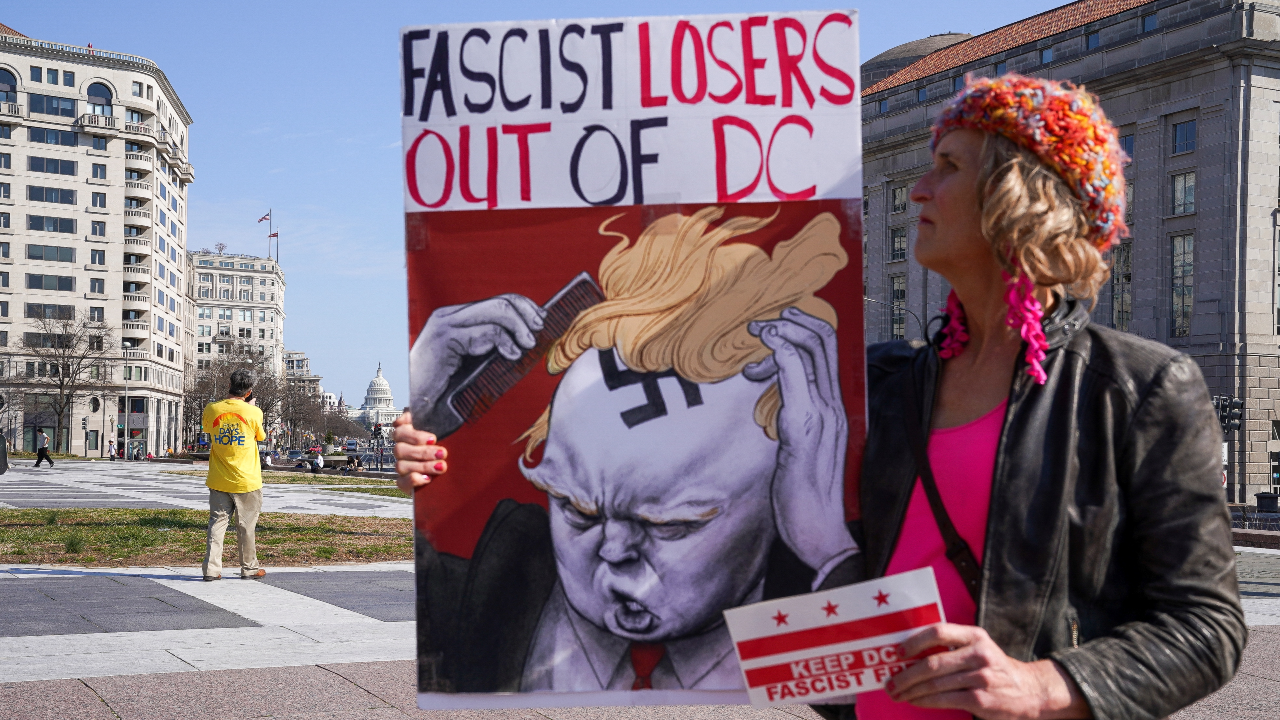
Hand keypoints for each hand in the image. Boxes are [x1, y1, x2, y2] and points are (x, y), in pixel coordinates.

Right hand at [392, 410, 448, 493]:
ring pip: (400, 465)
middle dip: (423, 452)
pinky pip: (401, 482)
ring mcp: (403, 466)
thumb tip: (425, 409)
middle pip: (400, 449)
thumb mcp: (446, 429)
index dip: (413, 435)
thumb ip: (438, 416)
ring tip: (441, 466)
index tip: (433, 439)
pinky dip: (413, 480)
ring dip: (422, 466)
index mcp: (409, 434)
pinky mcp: (405, 482)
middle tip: (443, 453)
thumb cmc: (450, 444)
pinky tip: (428, 479)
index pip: (399, 430)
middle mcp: (403, 450)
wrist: (456, 471)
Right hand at [408, 294, 545, 423]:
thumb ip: (492, 350)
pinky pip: (488, 331)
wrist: (415, 412)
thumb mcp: (473, 367)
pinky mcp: (445, 339)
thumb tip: (528, 341)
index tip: (541, 322)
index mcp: (456, 320)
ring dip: (521, 326)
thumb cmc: (444, 396)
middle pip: (502, 300)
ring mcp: (446, 325)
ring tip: (529, 344)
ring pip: (499, 310)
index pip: (498, 301)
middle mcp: (450, 316)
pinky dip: (506, 341)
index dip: (525, 308)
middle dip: (528, 313)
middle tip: (539, 331)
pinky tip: (512, 355)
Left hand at [745, 307, 855, 571]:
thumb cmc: (806, 494)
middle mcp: (836, 406)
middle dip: (793, 320)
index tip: (777, 325)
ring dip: (783, 330)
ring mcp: (825, 415)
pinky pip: (799, 378)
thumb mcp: (800, 445)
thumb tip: (778, 391)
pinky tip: (767, 346)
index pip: (831, 352)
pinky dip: (783, 353)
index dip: (805, 328)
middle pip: (826, 342)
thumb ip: (795, 414)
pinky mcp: (806, 428)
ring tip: (757, 334)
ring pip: (814, 351)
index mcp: (836, 408)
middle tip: (762, 320)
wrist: (819, 534)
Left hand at [887, 624, 1090, 719]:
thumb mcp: (979, 647)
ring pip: (935, 684)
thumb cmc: (993, 666)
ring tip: (897, 693)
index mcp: (975, 635)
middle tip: (890, 682)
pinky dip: (925, 701)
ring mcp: (981, 678)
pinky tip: (915, 701)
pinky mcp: (981, 700)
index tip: (897, 652)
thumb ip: (952, 646)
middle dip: (906, 674)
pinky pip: (944, 700)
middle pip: (932, 662)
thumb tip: (910, 654)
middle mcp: (979, 654)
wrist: (1029, 690)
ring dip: (911, 690)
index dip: (914, 642)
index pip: (939, 632)